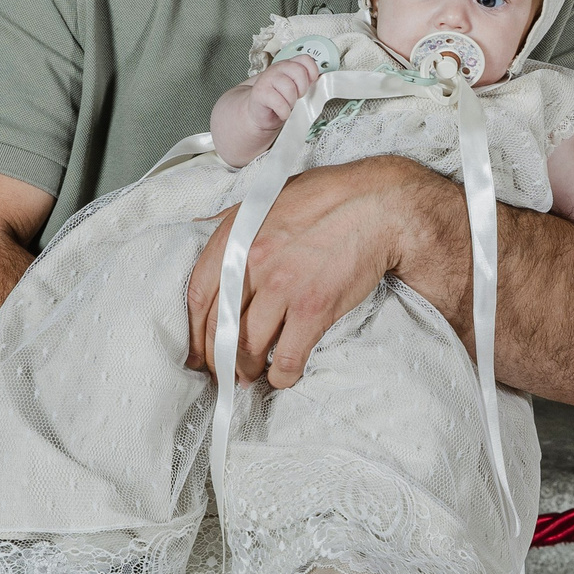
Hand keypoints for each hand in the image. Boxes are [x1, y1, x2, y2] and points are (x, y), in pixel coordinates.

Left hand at [183, 155, 449, 386]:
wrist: (379, 206)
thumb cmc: (328, 197)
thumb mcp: (269, 196)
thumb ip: (236, 222)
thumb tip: (207, 236)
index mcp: (237, 235)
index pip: (198, 294)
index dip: (194, 329)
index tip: (198, 346)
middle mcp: (252, 262)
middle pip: (218, 327)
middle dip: (217, 357)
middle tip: (224, 370)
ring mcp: (282, 287)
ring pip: (248, 347)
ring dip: (246, 370)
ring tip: (252, 375)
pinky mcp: (314, 309)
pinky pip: (287, 357)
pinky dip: (282, 375)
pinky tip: (284, 376)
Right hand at [243, 55, 319, 141]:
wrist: (259, 112)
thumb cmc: (279, 100)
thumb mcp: (296, 88)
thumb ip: (307, 81)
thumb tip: (323, 81)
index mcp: (289, 66)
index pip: (305, 59)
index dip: (311, 72)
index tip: (309, 84)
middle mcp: (278, 69)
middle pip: (299, 72)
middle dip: (301, 89)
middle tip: (296, 96)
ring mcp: (267, 79)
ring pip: (289, 88)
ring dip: (291, 102)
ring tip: (287, 105)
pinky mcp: (260, 92)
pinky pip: (279, 102)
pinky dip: (283, 111)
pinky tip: (281, 112)